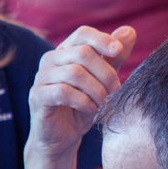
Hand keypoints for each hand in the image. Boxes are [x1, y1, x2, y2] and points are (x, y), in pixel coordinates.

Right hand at [28, 26, 136, 156]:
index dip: (102, 39)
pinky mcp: (37, 96)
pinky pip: (63, 91)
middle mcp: (50, 59)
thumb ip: (114, 57)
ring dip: (96, 89)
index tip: (118, 51)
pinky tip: (91, 108)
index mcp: (66, 51)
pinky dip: (83, 100)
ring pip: (74, 72)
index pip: (83, 33)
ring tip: (103, 102)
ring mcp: (41, 77)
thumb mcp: (104, 80)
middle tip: (115, 90)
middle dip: (105, 72)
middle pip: (83, 53)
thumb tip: (130, 31)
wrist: (63, 137)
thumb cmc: (83, 106)